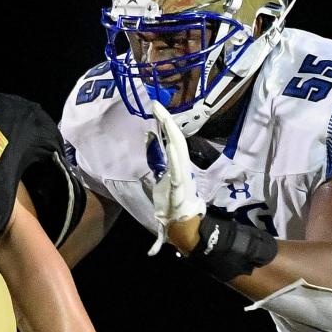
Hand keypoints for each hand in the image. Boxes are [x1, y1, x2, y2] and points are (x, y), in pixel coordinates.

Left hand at [145, 101, 203, 254]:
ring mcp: (183, 177)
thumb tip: (148, 136)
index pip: (170, 138)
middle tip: (156, 105)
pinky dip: (175, 159)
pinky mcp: (180, 189)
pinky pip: (177, 171)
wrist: (182, 226)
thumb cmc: (172, 203)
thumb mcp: (160, 176)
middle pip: (175, 139)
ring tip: (164, 118)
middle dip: (166, 121)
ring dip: (171, 135)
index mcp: (177, 164)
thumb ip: (155, 157)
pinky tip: (170, 146)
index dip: (164, 121)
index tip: (154, 106)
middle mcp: (182, 167)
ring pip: (179, 152)